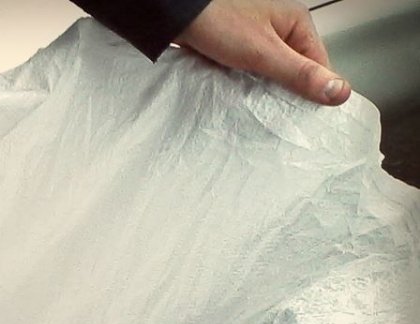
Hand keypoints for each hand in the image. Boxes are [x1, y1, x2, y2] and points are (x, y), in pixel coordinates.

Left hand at [177, 0, 350, 105]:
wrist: (176, 17)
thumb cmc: (217, 22)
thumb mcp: (263, 54)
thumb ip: (299, 74)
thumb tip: (339, 91)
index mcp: (296, 23)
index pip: (319, 65)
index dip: (314, 91)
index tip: (305, 116)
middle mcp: (279, 27)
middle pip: (295, 70)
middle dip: (287, 92)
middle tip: (277, 113)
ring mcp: (258, 38)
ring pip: (272, 73)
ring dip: (265, 90)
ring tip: (258, 104)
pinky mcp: (237, 48)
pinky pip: (251, 72)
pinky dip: (247, 85)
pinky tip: (241, 94)